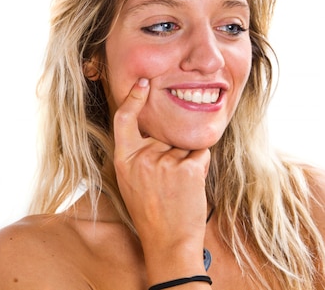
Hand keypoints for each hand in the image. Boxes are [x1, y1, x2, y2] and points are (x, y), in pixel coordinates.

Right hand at [113, 78, 210, 278]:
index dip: (133, 98)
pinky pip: (201, 152)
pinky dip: (201, 165)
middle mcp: (142, 158)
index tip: (143, 83)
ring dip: (188, 160)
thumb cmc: (152, 211)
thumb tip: (159, 128)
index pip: (124, 120)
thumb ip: (140, 155)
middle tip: (168, 183)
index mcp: (124, 160)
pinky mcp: (188, 168)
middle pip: (166, 135)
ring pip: (185, 144)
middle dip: (173, 151)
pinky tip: (191, 186)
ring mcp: (164, 162)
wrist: (169, 242)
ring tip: (178, 187)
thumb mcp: (133, 181)